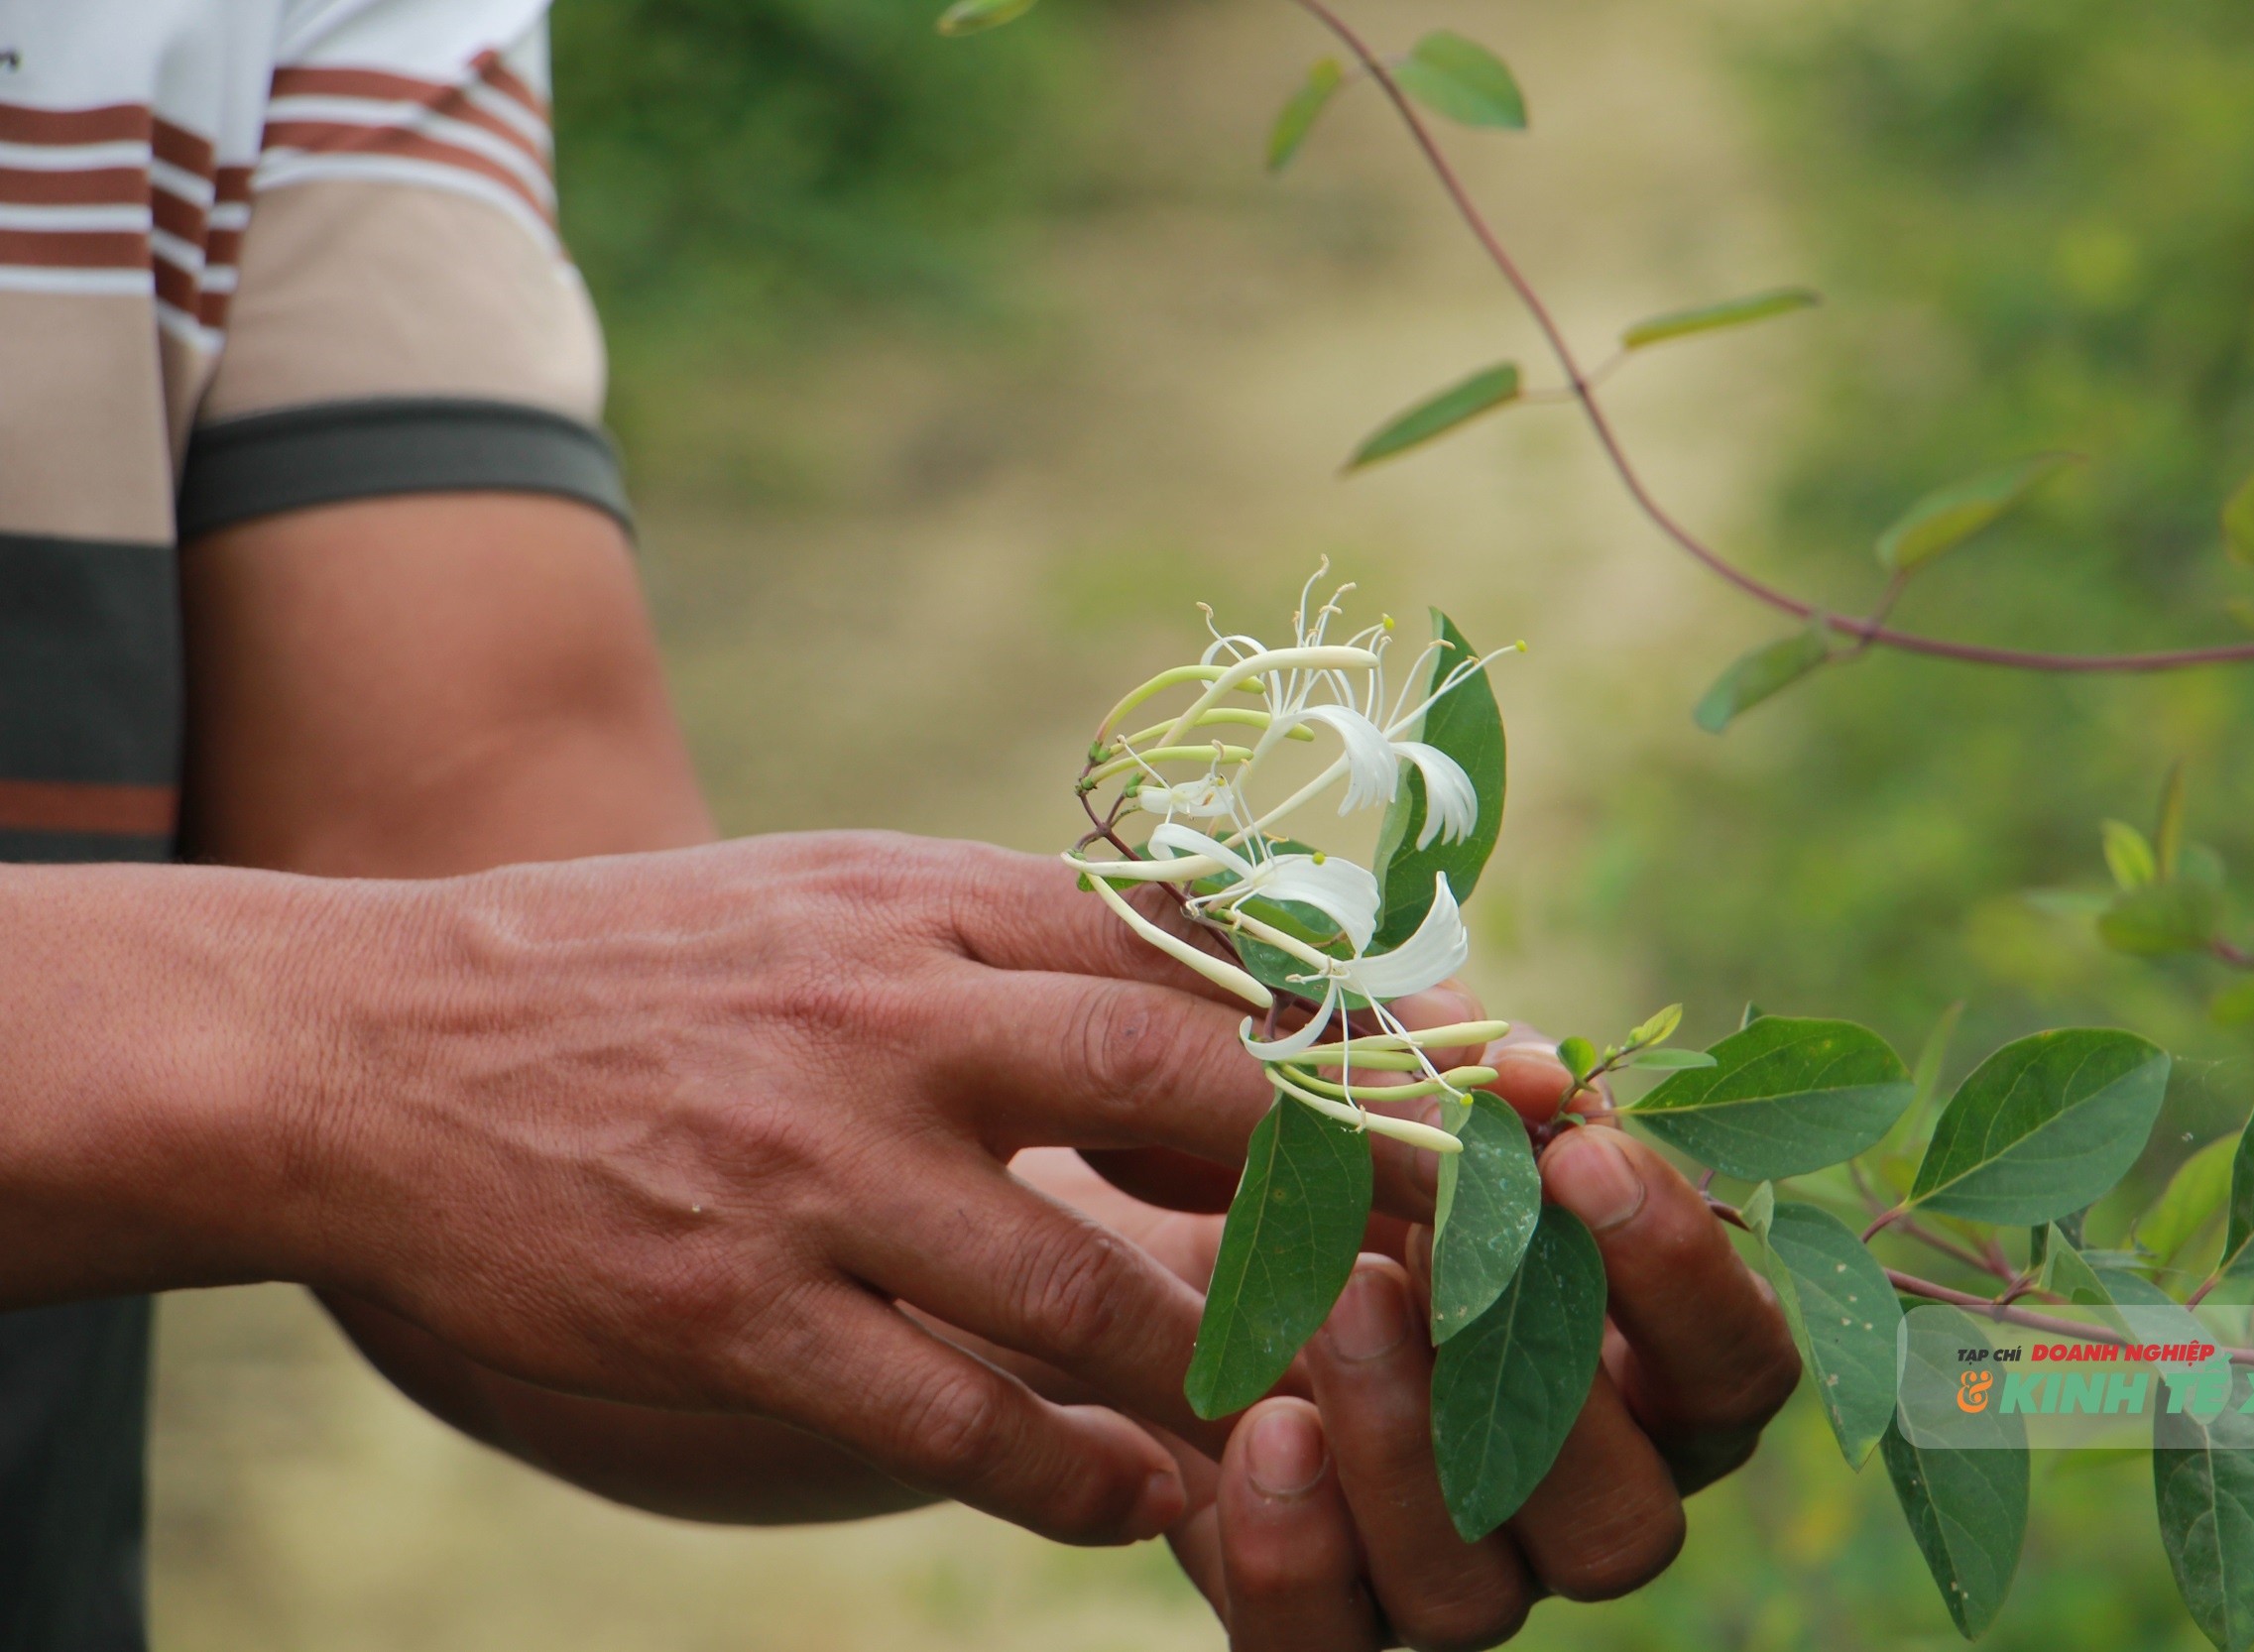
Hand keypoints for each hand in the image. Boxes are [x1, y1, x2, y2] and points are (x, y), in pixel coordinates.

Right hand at [239, 833, 1459, 1544]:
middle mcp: (883, 1019)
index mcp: (921, 902)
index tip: (1490, 1066)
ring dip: (1227, 1359)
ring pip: (1078, 1281)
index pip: (1186, 945)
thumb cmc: (642, 970)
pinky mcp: (724, 1308)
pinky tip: (1140, 1502)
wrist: (373, 1044)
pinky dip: (1064, 1470)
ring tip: (1333, 1416)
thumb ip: (1017, 932)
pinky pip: (941, 1414)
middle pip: (1177, 1080)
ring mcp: (806, 1168)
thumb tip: (1216, 971)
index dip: (1354, 1010)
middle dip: (1356, 1164)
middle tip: (1492, 1244)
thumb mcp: (837, 894)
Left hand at [1024, 1040, 1799, 1647]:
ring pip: (1476, 1596)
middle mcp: (1565, 1502)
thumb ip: (1475, 1096)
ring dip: (1402, 1443)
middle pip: (1627, 1522)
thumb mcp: (1396, 1108)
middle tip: (1427, 1242)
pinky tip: (1262, 1430)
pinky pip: (1326, 1650)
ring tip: (1329, 1301)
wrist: (1155, 1249)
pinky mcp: (1320, 1622)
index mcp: (1637, 1378)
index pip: (1737, 1367)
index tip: (1578, 1152)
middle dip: (1536, 1391)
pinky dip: (1295, 1551)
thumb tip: (1538, 1074)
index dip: (1681, 1270)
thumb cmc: (1322, 1160)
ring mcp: (1446, 1580)